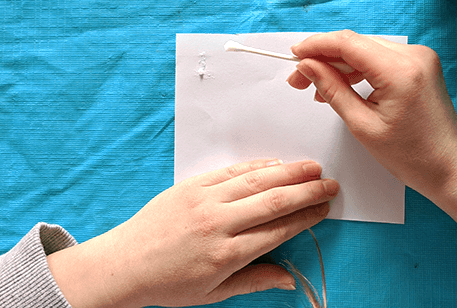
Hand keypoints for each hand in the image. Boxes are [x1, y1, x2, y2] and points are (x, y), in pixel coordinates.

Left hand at [47, 159, 338, 307]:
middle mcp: (220, 222)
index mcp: (227, 253)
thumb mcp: (215, 293)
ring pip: (256, 180)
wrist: (126, 262)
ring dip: (288, 172)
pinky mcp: (193, 184)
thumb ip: (256, 281)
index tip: (324, 209)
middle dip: (307, 191)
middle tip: (330, 184)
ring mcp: (205, 199)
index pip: (278, 229)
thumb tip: (290, 279)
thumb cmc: (170, 283)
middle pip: (274, 200)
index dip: (306, 217)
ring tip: (312, 167)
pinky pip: (231, 170)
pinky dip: (257, 165)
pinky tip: (276, 163)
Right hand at [287, 30, 456, 244]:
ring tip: (315, 87)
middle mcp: (413, 55)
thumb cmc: (409, 155)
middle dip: (324, 58)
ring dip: (339, 64)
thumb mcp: (362, 125)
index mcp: (399, 69)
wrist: (448, 167)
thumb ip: (332, 89)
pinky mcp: (420, 63)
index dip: (316, 46)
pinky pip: (380, 57)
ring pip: (366, 49)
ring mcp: (419, 57)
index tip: (293, 55)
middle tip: (298, 80)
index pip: (347, 43)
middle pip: (355, 44)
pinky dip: (358, 69)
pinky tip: (340, 85)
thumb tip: (306, 65)